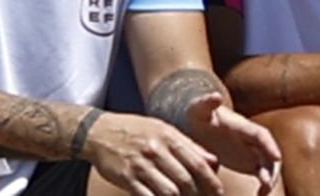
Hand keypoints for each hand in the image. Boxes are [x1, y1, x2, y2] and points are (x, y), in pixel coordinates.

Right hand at [82, 109, 224, 195]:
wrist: (100, 132)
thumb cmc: (138, 131)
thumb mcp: (165, 130)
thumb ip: (190, 146)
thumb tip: (214, 162)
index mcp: (170, 137)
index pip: (198, 163)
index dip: (211, 181)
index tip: (219, 192)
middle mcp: (157, 151)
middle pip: (185, 180)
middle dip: (198, 195)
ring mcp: (141, 165)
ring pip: (168, 191)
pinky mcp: (126, 178)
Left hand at [183, 94, 280, 194]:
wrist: (197, 122)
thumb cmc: (198, 114)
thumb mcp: (198, 109)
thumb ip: (206, 103)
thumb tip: (215, 96)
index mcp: (241, 126)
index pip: (260, 134)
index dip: (269, 146)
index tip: (276, 157)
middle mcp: (251, 138)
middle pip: (269, 151)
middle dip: (272, 166)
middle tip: (267, 183)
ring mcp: (251, 150)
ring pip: (268, 164)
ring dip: (269, 177)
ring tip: (263, 192)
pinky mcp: (248, 161)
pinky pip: (262, 173)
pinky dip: (264, 184)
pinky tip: (259, 195)